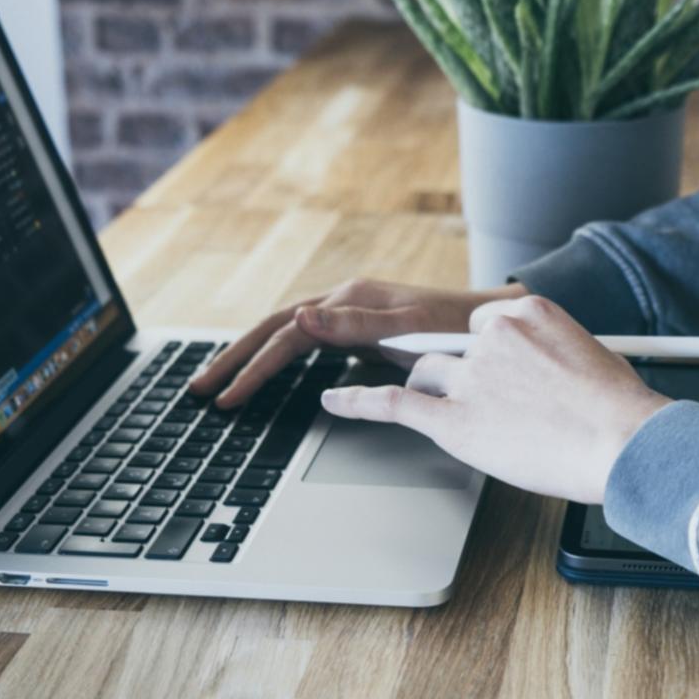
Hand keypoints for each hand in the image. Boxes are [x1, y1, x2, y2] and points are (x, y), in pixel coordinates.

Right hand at [190, 278, 525, 407]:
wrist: (501, 324)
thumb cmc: (464, 327)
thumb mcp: (413, 326)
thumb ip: (358, 323)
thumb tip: (301, 318)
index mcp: (350, 299)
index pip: (283, 334)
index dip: (251, 367)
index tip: (226, 398)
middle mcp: (345, 303)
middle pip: (273, 329)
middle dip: (233, 359)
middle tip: (197, 391)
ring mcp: (352, 317)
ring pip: (286, 336)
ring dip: (250, 359)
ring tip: (217, 385)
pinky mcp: (362, 333)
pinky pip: (308, 346)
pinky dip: (280, 361)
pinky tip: (266, 379)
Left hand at [321, 295, 670, 503]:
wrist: (624, 442)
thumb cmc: (619, 412)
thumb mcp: (590, 357)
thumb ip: (553, 355)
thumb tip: (545, 375)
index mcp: (527, 313)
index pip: (481, 324)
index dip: (483, 352)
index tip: (492, 368)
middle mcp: (492, 337)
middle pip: (449, 348)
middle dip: (456, 372)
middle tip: (475, 396)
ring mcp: (470, 378)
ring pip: (427, 374)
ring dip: (431, 391)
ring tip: (453, 415)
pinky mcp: (454, 420)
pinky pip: (392, 402)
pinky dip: (357, 399)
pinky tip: (336, 399)